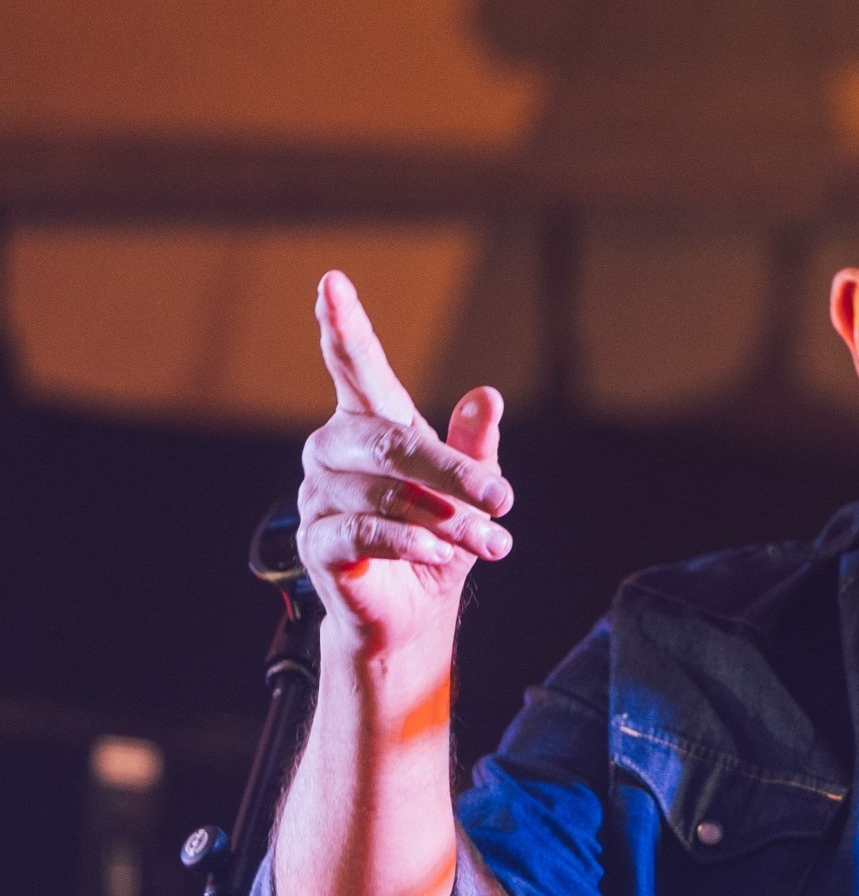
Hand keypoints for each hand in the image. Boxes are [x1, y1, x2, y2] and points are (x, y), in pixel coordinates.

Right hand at [295, 271, 514, 656]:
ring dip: (444, 519)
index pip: (354, 366)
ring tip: (487, 542)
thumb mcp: (470, 489)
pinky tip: (438, 552)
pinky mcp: (318, 544)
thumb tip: (487, 395)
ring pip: (384, 493)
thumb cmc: (439, 538)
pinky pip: (363, 532)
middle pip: (388, 441)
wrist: (412, 613)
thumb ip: (473, 445)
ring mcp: (320, 496)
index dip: (342, 325)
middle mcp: (335, 451)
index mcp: (372, 424)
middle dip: (451, 471)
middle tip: (503, 499)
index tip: (331, 282)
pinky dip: (408, 541)